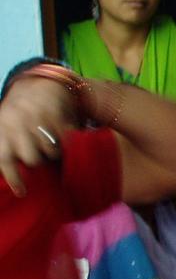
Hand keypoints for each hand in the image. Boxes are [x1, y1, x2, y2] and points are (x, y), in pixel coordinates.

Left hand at [0, 75, 76, 195]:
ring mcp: (36, 117)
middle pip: (31, 159)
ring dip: (54, 151)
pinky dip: (67, 141)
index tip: (22, 192)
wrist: (43, 86)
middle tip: (39, 153)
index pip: (4, 158)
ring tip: (51, 142)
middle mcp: (16, 122)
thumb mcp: (8, 128)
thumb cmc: (24, 115)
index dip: (13, 177)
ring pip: (50, 151)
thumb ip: (8, 150)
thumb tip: (11, 182)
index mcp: (2, 128)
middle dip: (37, 160)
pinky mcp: (55, 114)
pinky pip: (65, 139)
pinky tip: (63, 134)